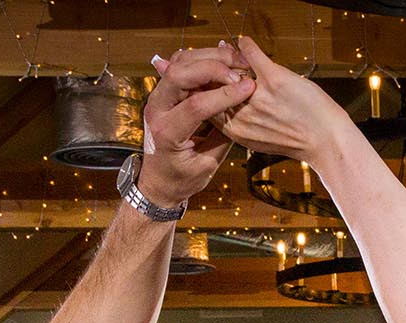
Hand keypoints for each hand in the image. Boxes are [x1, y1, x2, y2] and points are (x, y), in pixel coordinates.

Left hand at [138, 45, 257, 207]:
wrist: (158, 182)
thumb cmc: (181, 179)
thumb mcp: (207, 165)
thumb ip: (224, 134)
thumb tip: (245, 106)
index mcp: (166, 134)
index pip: (196, 105)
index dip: (225, 94)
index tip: (249, 88)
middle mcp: (156, 110)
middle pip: (181, 73)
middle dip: (214, 66)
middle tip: (241, 71)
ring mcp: (157, 97)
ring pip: (179, 62)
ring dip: (210, 57)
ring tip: (236, 63)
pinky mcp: (163, 91)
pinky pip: (181, 65)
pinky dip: (203, 59)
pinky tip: (224, 63)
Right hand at [216, 36, 352, 164]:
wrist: (325, 140)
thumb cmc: (297, 142)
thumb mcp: (259, 140)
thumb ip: (242, 123)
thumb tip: (229, 106)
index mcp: (236, 131)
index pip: (207, 106)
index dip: (206, 90)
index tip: (208, 80)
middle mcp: (243, 115)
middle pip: (215, 86)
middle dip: (212, 71)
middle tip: (215, 62)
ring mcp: (257, 96)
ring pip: (230, 70)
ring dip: (227, 57)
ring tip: (228, 54)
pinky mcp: (274, 79)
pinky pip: (253, 55)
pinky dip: (247, 46)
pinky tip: (244, 42)